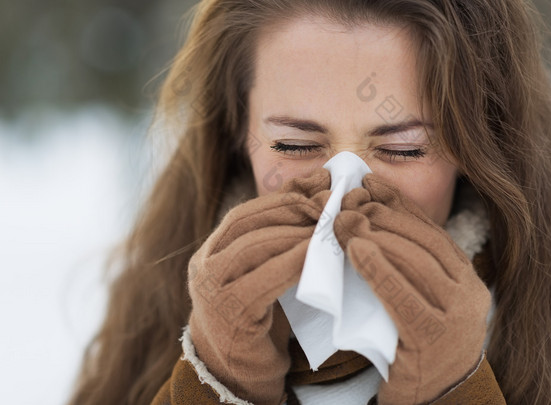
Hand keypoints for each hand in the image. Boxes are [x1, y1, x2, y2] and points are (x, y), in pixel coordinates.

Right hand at [187, 168, 331, 404]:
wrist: (239, 372)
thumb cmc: (261, 316)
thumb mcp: (269, 268)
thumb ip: (285, 233)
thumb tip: (317, 185)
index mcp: (212, 250)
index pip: (247, 212)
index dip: (285, 194)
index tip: (321, 184)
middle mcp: (204, 266)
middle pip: (248, 222)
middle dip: (293, 208)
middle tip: (331, 203)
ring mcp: (211, 290)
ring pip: (254, 245)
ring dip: (295, 231)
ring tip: (329, 225)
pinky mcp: (229, 314)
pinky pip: (263, 279)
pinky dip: (293, 261)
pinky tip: (318, 253)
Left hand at [333, 173, 490, 404]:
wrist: (435, 398)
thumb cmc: (415, 343)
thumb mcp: (416, 296)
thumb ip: (402, 262)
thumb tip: (369, 210)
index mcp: (465, 278)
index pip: (430, 230)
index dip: (398, 203)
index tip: (368, 183)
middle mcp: (469, 294)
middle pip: (423, 242)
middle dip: (382, 216)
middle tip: (346, 203)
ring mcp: (456, 319)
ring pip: (416, 264)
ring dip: (376, 236)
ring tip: (343, 222)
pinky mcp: (434, 341)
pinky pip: (405, 298)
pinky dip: (379, 270)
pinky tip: (356, 251)